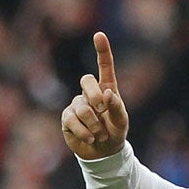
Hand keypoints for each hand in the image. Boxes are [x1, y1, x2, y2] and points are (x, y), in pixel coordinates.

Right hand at [60, 32, 129, 158]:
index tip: (99, 35)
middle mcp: (90, 93)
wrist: (103, 152)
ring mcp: (77, 104)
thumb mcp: (122, 122)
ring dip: (94, 125)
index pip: (105, 67)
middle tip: (102, 112)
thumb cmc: (115, 132)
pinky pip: (73, 120)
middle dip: (95, 96)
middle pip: (87, 80)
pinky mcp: (67, 117)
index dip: (102, 51)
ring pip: (82, 107)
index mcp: (107, 89)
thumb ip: (117, 107)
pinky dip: (85, 132)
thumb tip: (107, 94)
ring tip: (100, 135)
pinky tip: (91, 138)